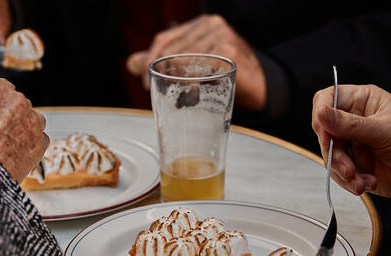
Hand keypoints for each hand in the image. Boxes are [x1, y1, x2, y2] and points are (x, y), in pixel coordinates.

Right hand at [0, 78, 48, 181]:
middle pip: (18, 105)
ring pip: (33, 121)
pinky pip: (39, 140)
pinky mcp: (40, 142)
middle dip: (10, 117)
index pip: (2, 89)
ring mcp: (32, 121)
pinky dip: (31, 146)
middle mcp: (18, 100)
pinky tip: (15, 155)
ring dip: (24, 129)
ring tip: (7, 146)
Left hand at [126, 14, 265, 111]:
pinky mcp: (231, 53)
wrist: (260, 86)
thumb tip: (131, 63)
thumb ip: (162, 62)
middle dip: (159, 72)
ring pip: (185, 61)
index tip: (144, 78)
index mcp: (201, 25)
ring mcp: (223, 37)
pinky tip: (193, 94)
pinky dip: (193, 83)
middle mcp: (211, 26)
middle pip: (173, 51)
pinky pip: (201, 70)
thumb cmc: (223, 75)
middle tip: (155, 90)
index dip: (150, 59)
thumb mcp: (192, 65)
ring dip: (176, 81)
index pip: (165, 38)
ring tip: (176, 95)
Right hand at [311, 84, 390, 204]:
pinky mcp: (357, 166)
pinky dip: (350, 182)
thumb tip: (320, 113)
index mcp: (363, 101)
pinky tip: (367, 183)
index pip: (328, 99)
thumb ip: (348, 125)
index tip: (324, 131)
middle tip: (348, 168)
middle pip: (325, 133)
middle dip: (335, 154)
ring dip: (343, 172)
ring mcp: (355, 144)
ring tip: (360, 181)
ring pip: (330, 156)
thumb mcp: (384, 131)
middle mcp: (355, 121)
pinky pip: (339, 174)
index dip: (321, 114)